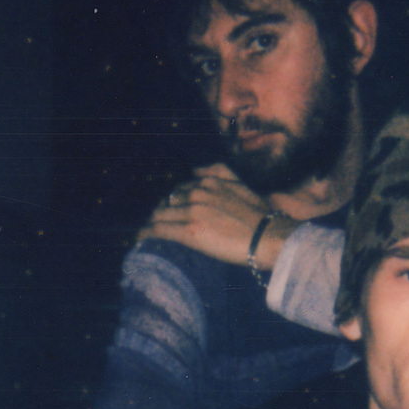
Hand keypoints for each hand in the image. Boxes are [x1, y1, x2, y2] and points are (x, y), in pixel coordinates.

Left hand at [138, 164, 296, 269]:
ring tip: (146, 232)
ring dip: (152, 222)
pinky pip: (159, 230)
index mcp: (211, 181)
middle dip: (162, 210)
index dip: (175, 200)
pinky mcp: (188, 231)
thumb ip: (221, 173)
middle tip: (156, 222)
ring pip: (161, 214)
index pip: (183, 187)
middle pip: (169, 200)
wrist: (269, 237)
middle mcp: (198, 191)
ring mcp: (191, 210)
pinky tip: (139, 239)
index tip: (171, 208)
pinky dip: (147, 233)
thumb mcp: (242, 185)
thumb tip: (198, 170)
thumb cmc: (263, 217)